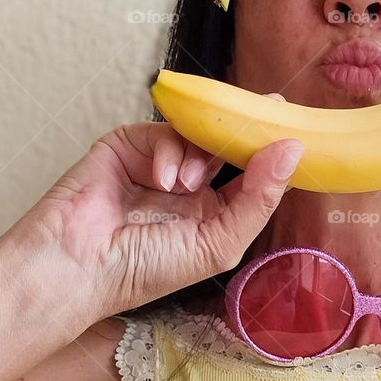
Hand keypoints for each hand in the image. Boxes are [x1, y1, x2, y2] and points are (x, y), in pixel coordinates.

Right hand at [14, 108, 302, 320]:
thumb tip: (294, 150)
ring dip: (202, 154)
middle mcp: (189, 186)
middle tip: (274, 111)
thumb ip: (259, 198)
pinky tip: (161, 180)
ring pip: (200, 135)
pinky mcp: (130, 143)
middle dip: (249, 133)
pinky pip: (165, 131)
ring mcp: (159, 162)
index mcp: (213, 214)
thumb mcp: (218, 243)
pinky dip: (170, 151)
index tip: (303, 131)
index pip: (254, 176)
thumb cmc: (143, 269)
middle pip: (230, 146)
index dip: (276, 156)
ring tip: (186, 185)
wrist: (77, 265)